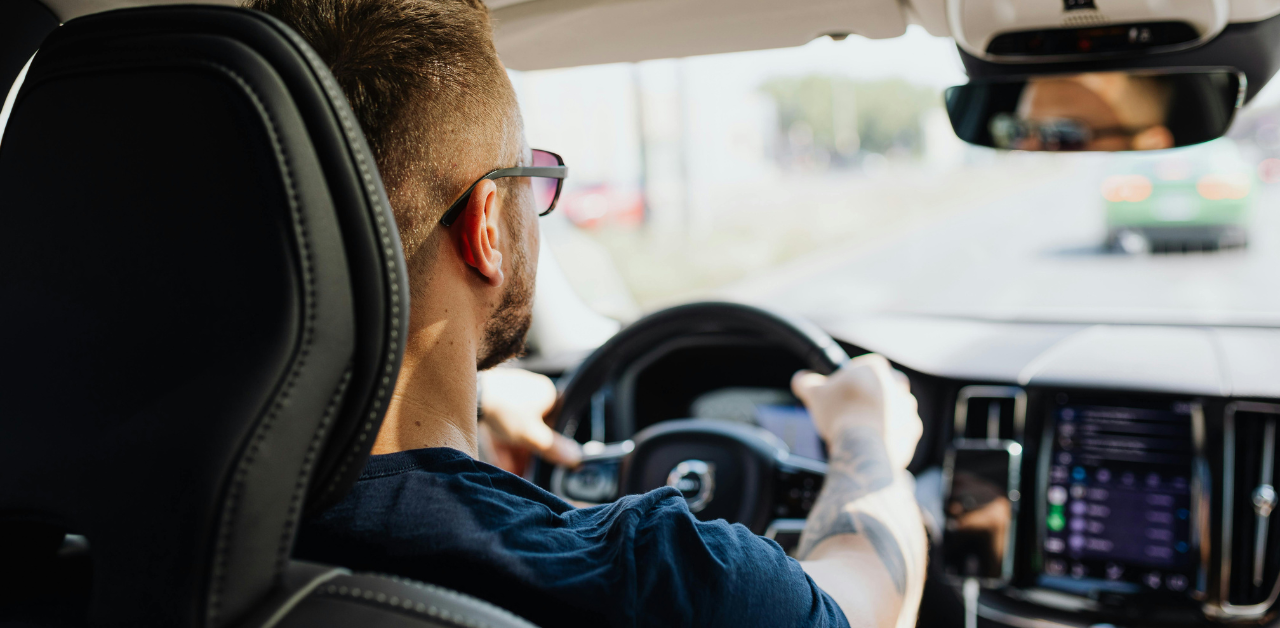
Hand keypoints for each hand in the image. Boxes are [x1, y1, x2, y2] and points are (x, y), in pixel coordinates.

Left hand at [479, 367, 581, 466]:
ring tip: (514, 473)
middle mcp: (530, 392)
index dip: (551, 445)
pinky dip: (502, 446)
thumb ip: (553, 448)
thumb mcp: (531, 434)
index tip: (548, 464)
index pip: (557, 423)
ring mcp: (509, 397)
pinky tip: (502, 466)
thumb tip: (575, 458)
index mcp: (547, 394)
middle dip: (529, 454)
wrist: (469, 393)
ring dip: (515, 453)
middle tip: (528, 473)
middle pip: (534, 430)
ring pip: (516, 431)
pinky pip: (500, 428)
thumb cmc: (504, 408)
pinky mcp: (491, 403)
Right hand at [791, 353, 921, 469]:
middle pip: (883, 386)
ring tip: (861, 429)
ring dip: (882, 416)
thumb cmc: (841, 414)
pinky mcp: (913, 430)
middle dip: (871, 396)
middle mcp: (898, 385)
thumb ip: (806, 382)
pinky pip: (901, 430)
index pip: (866, 366)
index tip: (843, 391)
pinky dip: (890, 434)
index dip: (852, 378)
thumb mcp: (814, 394)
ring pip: (895, 408)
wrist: (863, 447)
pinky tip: (873, 442)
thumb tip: (801, 379)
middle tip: (853, 410)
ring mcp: (908, 408)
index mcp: (876, 369)